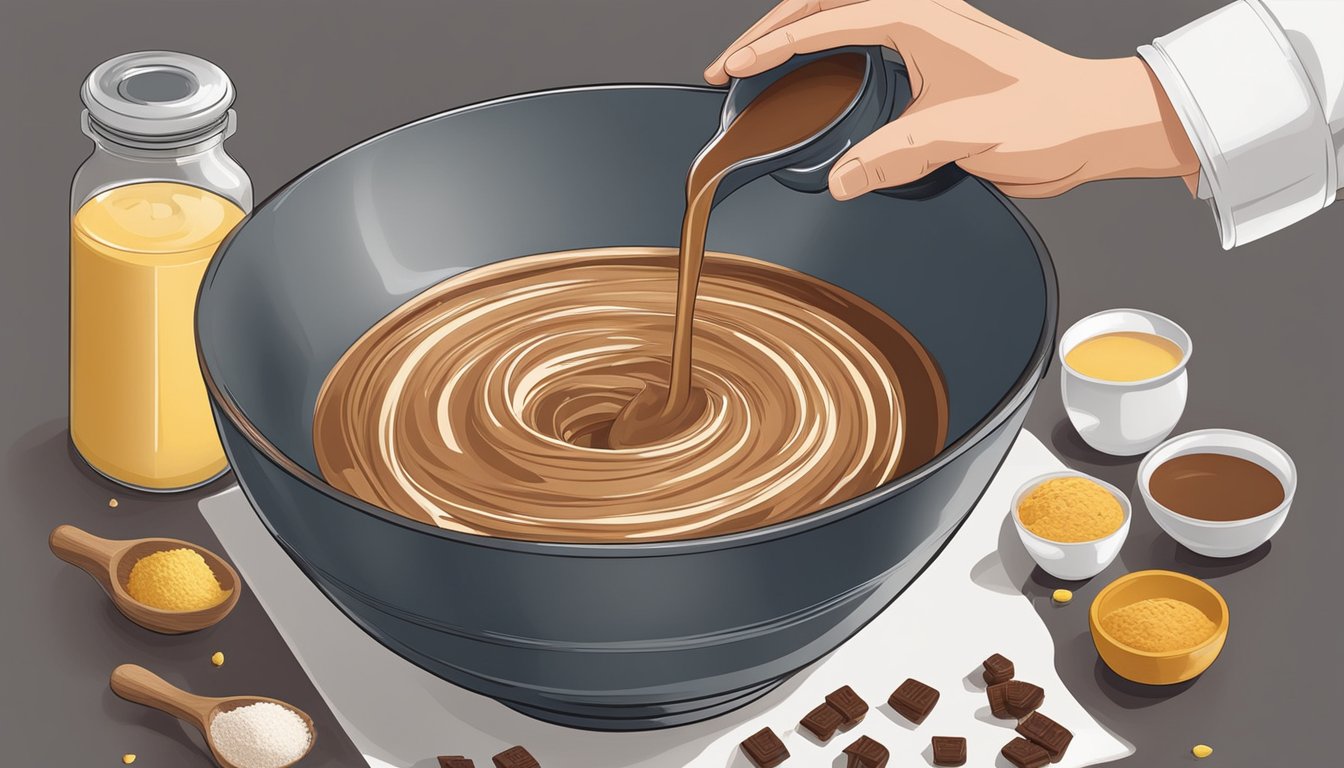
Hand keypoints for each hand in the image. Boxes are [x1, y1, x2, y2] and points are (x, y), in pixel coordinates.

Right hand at [705, 0, 1198, 198]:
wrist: (1093, 124)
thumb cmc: (1047, 115)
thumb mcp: (962, 136)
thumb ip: (895, 154)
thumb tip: (840, 180)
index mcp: (917, 16)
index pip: (822, 22)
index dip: (770, 48)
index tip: (734, 71)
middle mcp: (918, 15)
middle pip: (820, 5)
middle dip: (769, 33)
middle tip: (730, 67)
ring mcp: (925, 35)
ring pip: (840, 20)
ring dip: (796, 40)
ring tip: (757, 70)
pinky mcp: (932, 63)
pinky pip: (863, 48)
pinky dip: (827, 60)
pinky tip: (813, 89)